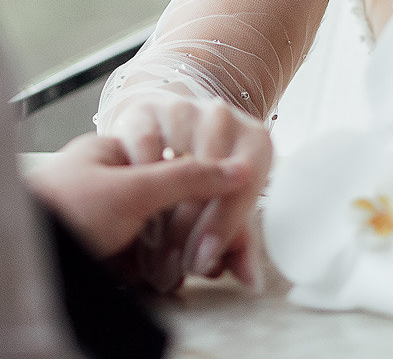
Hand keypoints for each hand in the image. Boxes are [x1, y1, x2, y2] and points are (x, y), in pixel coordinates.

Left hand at [25, 132, 254, 261]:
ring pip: (167, 233)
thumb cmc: (58, 212)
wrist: (15, 263)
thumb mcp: (130, 190)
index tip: (230, 213)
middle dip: (199, 230)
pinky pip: (150, 259)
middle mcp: (117, 180)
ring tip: (191, 270)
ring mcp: (113, 218)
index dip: (210, 189)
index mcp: (119, 150)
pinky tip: (169, 280)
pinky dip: (162, 270)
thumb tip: (237, 170)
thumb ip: (186, 176)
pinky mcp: (110, 253)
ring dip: (183, 253)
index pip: (184, 161)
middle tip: (212, 256)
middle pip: (179, 201)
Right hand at [105, 90, 273, 290]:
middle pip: (205, 182)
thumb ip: (238, 243)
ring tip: (152, 253)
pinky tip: (136, 214)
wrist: (179, 127)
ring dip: (159, 216)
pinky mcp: (148, 110)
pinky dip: (137, 184)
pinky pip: (142, 150)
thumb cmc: (212, 176)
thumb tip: (251, 282)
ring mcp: (185, 110)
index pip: (240, 191)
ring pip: (171, 168)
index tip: (201, 262)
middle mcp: (224, 118)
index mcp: (256, 142)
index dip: (220, 230)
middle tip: (171, 270)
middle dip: (184, 235)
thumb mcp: (230, 203)